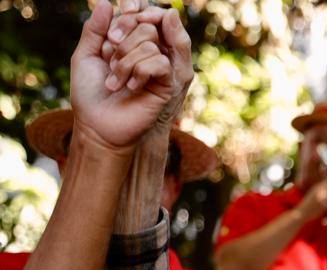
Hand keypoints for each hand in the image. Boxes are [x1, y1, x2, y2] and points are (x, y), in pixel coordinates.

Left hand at [70, 0, 191, 151]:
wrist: (98, 125)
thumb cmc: (89, 94)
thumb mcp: (85, 55)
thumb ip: (95, 29)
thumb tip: (107, 2)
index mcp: (128, 44)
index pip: (136, 17)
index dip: (127, 17)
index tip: (110, 37)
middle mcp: (145, 54)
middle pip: (145, 26)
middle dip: (122, 42)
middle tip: (109, 60)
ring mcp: (157, 69)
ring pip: (150, 44)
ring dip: (126, 62)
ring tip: (115, 82)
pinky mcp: (166, 85)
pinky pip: (159, 63)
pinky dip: (140, 72)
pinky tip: (131, 88)